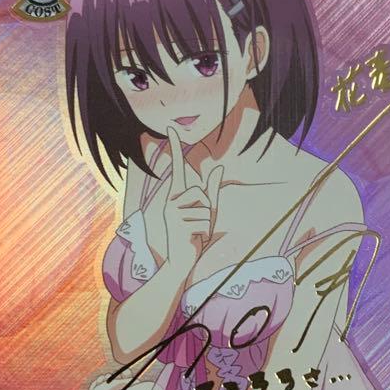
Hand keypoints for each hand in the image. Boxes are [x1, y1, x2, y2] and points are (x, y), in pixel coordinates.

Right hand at [162, 125, 222, 269]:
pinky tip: (194, 239)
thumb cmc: (194, 235)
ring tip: (195, 233)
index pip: (177, 168)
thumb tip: (219, 167)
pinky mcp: (176, 224)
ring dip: (206, 223)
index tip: (171, 128)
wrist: (181, 260)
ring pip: (203, 207)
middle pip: (201, 192)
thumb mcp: (208, 211)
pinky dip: (204, 232)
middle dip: (207, 209)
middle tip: (198, 225)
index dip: (175, 148)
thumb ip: (212, 190)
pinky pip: (202, 221)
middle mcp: (170, 201)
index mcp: (177, 195)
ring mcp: (171, 212)